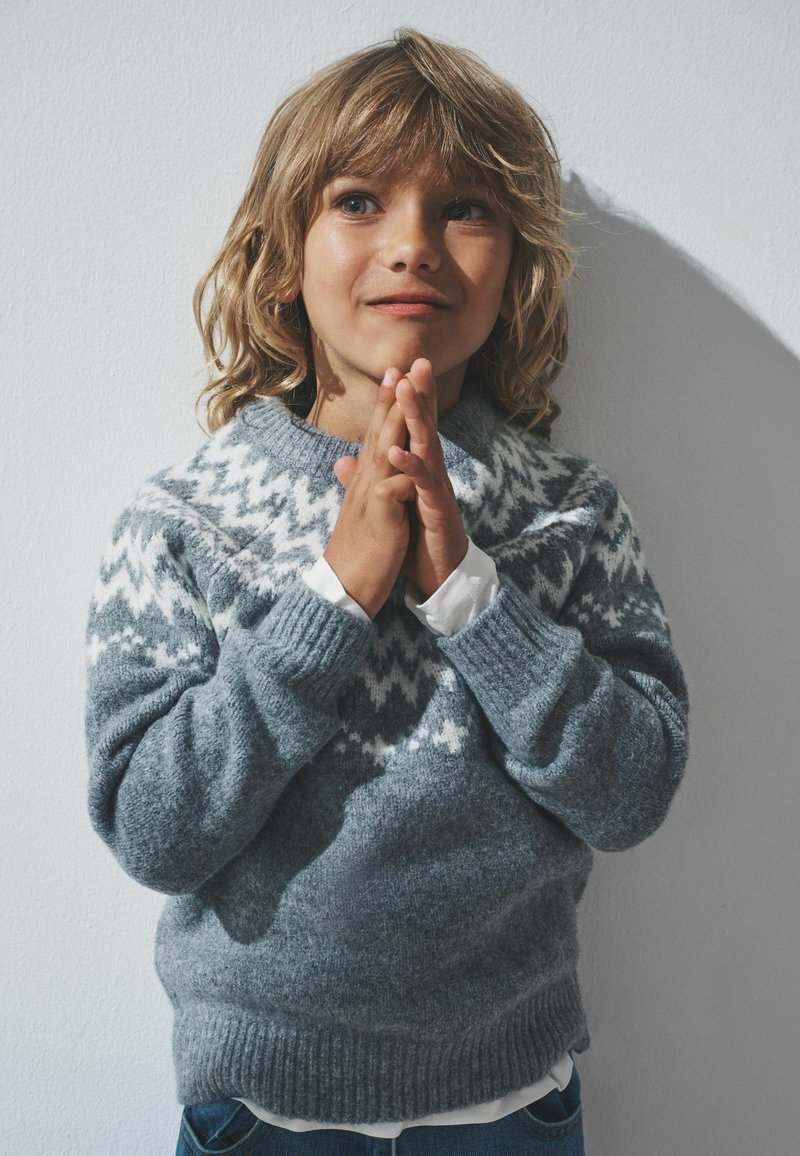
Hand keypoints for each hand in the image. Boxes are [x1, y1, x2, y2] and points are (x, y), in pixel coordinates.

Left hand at [334, 358, 460, 600]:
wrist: (437, 575)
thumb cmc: (417, 539)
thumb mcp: (390, 504)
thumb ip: (370, 478)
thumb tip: (344, 460)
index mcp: (420, 470)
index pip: (413, 428)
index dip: (407, 399)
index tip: (399, 369)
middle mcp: (432, 473)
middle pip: (426, 427)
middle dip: (421, 394)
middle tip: (418, 362)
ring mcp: (436, 490)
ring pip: (428, 446)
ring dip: (417, 418)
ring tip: (406, 391)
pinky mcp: (437, 510)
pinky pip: (423, 484)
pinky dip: (410, 466)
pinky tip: (397, 452)